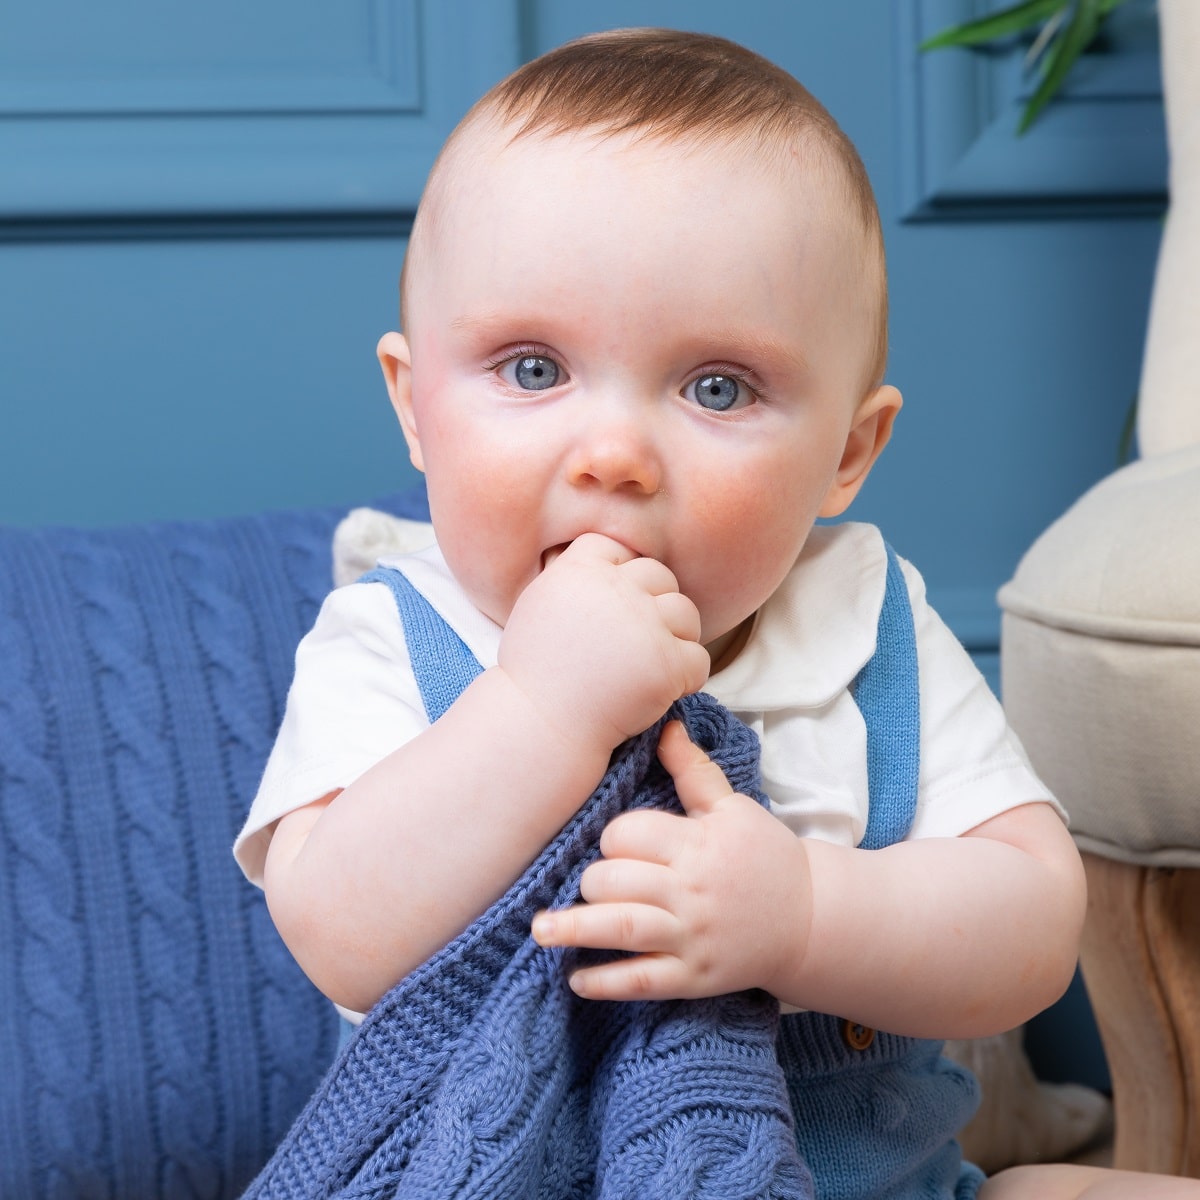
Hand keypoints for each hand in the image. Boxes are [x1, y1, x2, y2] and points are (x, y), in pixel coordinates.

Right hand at [498, 534, 709, 753]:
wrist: (540, 725)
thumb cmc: (536, 673)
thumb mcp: (540, 604)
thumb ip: (574, 577)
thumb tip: (612, 563)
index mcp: (579, 570)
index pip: (618, 547)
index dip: (622, 572)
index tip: (614, 604)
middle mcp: (615, 590)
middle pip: (659, 575)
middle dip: (655, 603)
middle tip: (639, 639)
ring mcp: (644, 625)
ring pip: (686, 612)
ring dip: (677, 636)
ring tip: (654, 663)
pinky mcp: (667, 663)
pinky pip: (699, 658)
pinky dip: (687, 676)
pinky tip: (664, 690)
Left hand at [531, 719, 812, 1000]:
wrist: (809, 918)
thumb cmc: (763, 854)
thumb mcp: (732, 807)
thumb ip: (692, 769)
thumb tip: (664, 726)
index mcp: (698, 843)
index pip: (631, 834)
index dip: (614, 838)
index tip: (617, 845)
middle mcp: (692, 890)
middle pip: (618, 880)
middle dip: (592, 881)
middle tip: (588, 884)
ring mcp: (693, 937)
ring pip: (623, 929)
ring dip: (576, 930)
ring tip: (540, 929)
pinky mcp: (695, 977)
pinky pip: (643, 981)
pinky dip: (606, 982)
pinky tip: (576, 980)